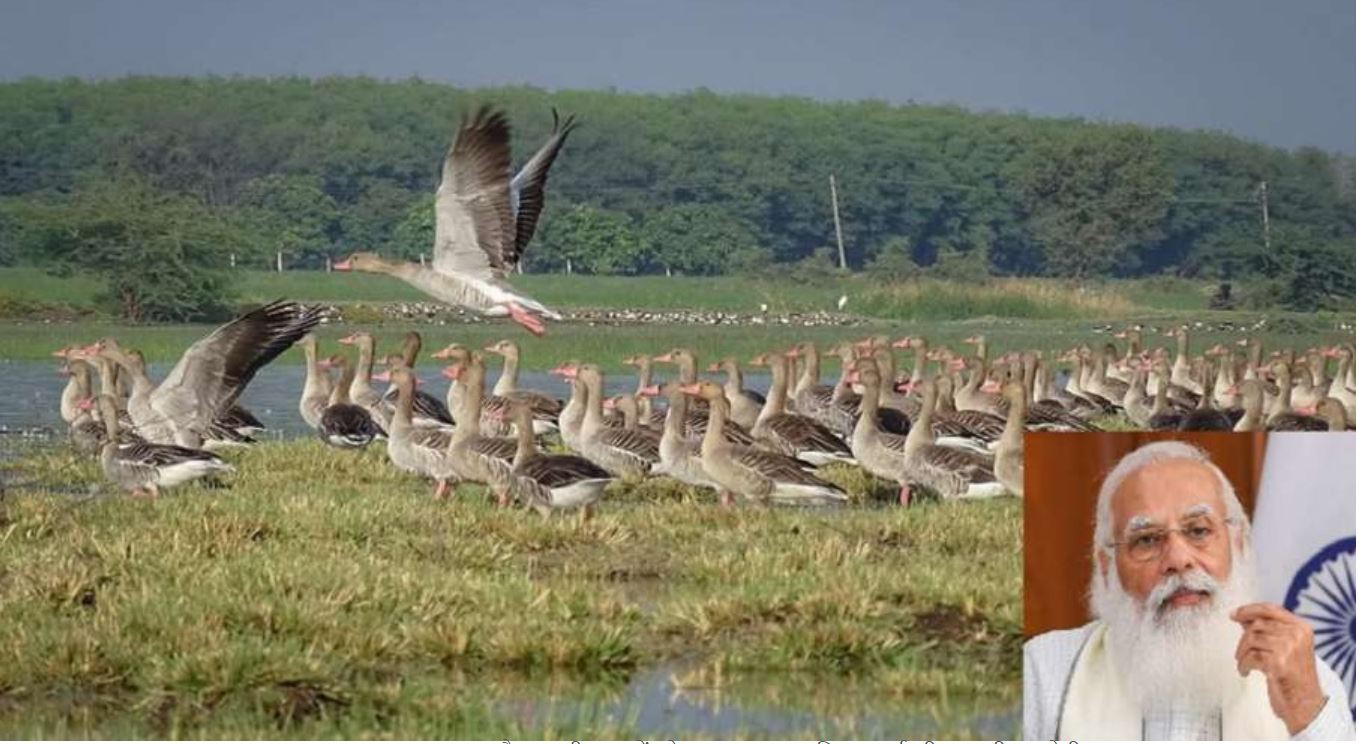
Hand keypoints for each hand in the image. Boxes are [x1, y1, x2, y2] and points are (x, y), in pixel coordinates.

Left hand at [1231, 603, 1325, 734]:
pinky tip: (1245, 672)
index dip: (1249, 609)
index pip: (1271, 609)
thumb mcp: (1287, 647)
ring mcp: (1289, 648)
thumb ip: (1268, 630)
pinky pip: (1251, 657)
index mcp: (1302, 627)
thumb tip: (1240, 616)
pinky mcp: (1279, 663)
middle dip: (1243, 639)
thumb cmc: (1293, 675)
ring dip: (1241, 653)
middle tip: (1240, 653)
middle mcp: (1297, 635)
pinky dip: (1243, 664)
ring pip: (1251, 639)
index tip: (1234, 614)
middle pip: (1257, 624)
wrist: (1305, 703)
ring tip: (1242, 663)